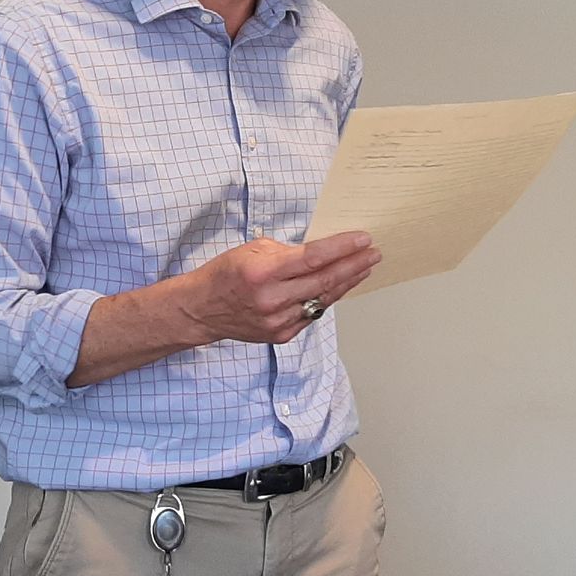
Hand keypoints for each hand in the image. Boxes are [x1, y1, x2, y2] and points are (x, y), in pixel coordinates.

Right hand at [179, 232, 379, 344]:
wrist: (202, 309)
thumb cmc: (224, 275)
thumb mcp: (252, 250)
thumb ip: (287, 251)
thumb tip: (318, 252)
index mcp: (264, 272)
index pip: (314, 258)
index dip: (343, 248)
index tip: (363, 240)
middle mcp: (273, 299)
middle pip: (325, 280)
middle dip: (354, 265)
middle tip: (373, 254)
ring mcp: (279, 320)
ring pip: (323, 299)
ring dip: (348, 282)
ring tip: (364, 268)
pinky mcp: (282, 335)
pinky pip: (313, 314)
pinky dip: (328, 298)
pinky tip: (340, 286)